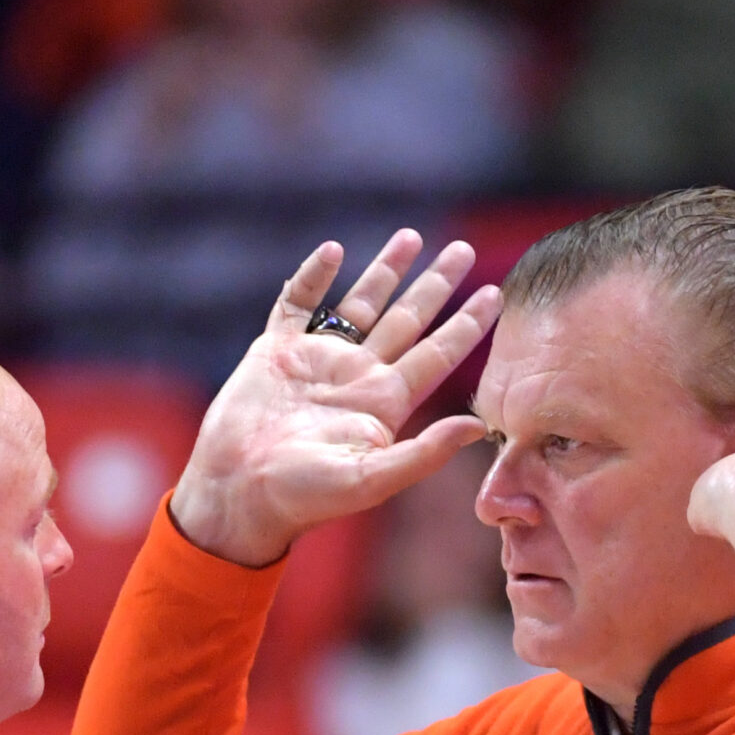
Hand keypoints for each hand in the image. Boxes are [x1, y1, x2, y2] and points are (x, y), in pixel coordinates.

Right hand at [169, 231, 504, 567]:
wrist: (239, 494)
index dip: (466, 325)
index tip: (495, 294)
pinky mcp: (277, 351)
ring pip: (360, 304)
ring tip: (411, 237)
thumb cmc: (305, 497)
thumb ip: (426, 453)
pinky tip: (333, 251)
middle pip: (407, 320)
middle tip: (461, 248)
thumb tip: (480, 427)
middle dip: (435, 285)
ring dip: (384, 271)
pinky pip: (298, 304)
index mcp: (385, 403)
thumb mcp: (373, 480)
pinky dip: (313, 276)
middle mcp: (358, 376)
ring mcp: (319, 360)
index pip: (437, 355)